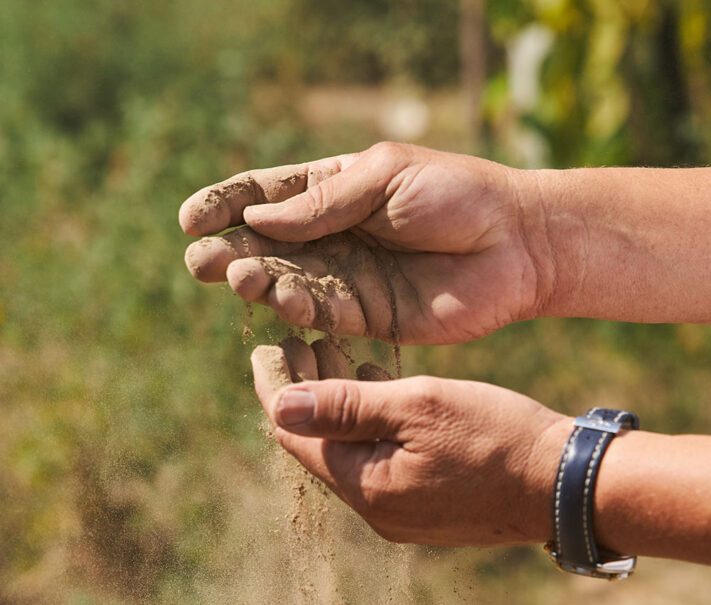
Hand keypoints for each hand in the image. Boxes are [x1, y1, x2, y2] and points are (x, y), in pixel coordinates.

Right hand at [179, 142, 549, 344]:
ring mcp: (349, 278)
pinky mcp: (368, 315)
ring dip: (258, 283)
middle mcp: (333, 236)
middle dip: (230, 253)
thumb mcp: (385, 178)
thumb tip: (257, 218)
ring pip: (288, 283)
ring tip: (238, 278)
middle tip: (201, 263)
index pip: (265, 196)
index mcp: (334, 191)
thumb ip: (323, 203)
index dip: (225, 206)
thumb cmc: (457, 194)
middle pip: (267, 246)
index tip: (190, 218)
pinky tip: (279, 299)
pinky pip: (323, 314)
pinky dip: (299, 309)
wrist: (515, 242)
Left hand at [250, 338, 567, 545]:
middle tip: (302, 343)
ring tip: (336, 357)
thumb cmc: (496, 434)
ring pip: (351, 454)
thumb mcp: (418, 405)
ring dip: (340, 409)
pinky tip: (379, 393)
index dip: (275, 390)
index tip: (267, 349)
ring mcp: (403, 514)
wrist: (566, 485)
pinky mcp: (428, 510)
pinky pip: (380, 466)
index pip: (295, 435)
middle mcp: (376, 509)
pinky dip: (370, 428)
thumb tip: (278, 406)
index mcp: (365, 485)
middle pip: (320, 447)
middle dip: (307, 394)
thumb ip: (346, 406)